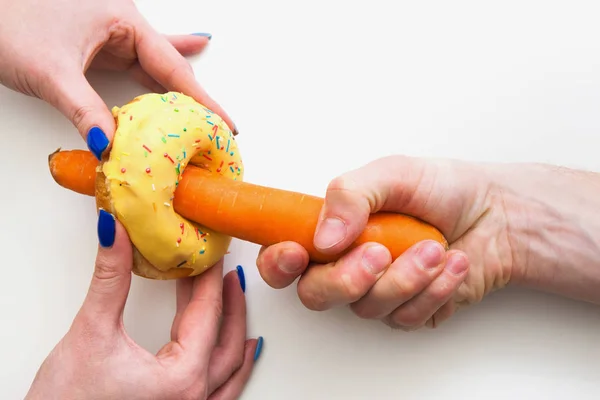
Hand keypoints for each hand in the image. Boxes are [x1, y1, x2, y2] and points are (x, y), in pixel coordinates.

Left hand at [0, 0, 236, 159]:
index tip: (227, 124)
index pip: (173, 67)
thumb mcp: (52, 72)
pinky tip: (189, 56)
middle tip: (219, 130)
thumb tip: (110, 148)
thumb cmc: (7, 21)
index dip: (203, 100)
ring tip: (210, 114)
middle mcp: (123, 25)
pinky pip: (138, 66)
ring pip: (155, 70)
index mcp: (122, 20)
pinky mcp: (100, 46)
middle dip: (195, 101)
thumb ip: (85, 110)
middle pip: (170, 70)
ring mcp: (112, 35)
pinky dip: (157, 78)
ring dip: (178, 95)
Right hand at [26, 211, 262, 399]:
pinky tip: (240, 351)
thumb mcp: (91, 332)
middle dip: (228, 299)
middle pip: (226, 338)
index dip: (209, 276)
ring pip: (228, 365)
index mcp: (181, 378)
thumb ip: (110, 279)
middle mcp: (192, 398)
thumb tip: (116, 234)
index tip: (211, 251)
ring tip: (234, 297)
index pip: (207, 312)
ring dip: (234, 328)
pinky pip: (221, 389)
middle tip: (224, 268)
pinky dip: (234, 366)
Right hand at [256, 155, 514, 330]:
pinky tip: (451, 265)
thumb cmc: (443, 188)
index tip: (296, 253)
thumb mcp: (393, 174)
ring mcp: (377, 290)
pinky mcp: (409, 310)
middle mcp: (348, 264)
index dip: (279, 263)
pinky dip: (434, 290)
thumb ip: (351, 195)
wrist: (497, 214)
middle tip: (378, 253)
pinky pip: (406, 317)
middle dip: (347, 279)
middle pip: (316, 294)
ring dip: (405, 278)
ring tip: (433, 248)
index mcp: (332, 229)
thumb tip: (323, 237)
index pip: (283, 256)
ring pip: (367, 307)